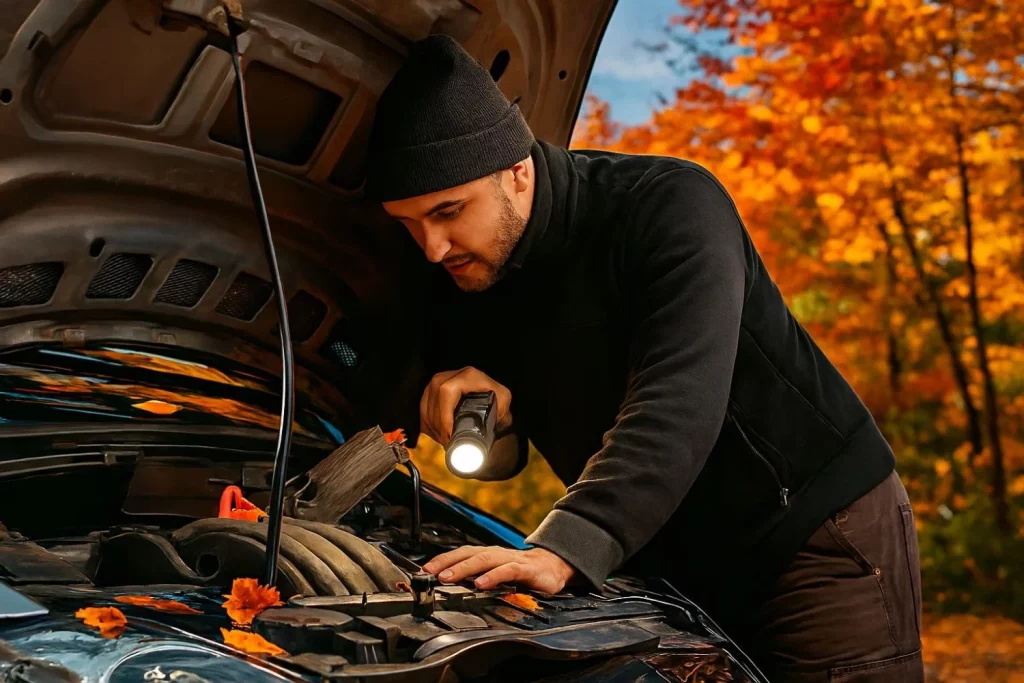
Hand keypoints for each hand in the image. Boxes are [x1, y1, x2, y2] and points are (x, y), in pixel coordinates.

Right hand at [419, 367, 511, 444]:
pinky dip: (427, 422)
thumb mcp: (504, 403)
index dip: (444, 414)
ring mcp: (441, 380)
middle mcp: (452, 374)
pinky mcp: (433, 389)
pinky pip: (423, 406)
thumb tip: (487, 427)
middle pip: (435, 398)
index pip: (447, 391)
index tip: (449, 434)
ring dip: (432, 425)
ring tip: (443, 440)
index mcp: (469, 375)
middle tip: (446, 441)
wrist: (494, 400)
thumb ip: (499, 411)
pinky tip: (436, 434)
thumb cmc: (498, 402)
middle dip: (438, 424)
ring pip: (426, 403)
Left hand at [422, 545, 576, 593]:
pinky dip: (492, 576)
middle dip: (448, 563)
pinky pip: (506, 571)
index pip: (461, 553)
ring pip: (484, 560)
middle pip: (469, 554)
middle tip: (431, 573)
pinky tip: (481, 584)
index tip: (425, 570)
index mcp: (487, 555)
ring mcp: (510, 560)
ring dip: (464, 568)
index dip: (442, 560)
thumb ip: (477, 577)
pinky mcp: (525, 569)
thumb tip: (451, 584)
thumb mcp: (496, 574)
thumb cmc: (522, 572)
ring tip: (448, 577)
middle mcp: (496, 554)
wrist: (553, 568)